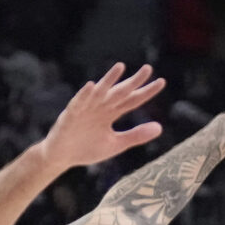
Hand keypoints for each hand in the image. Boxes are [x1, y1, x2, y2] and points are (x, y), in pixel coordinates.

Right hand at [41, 63, 166, 170]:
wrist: (62, 157)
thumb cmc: (87, 148)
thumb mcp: (116, 144)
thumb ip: (136, 135)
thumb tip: (160, 128)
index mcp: (111, 113)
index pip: (132, 100)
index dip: (146, 92)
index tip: (162, 82)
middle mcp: (101, 106)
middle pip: (120, 92)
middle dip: (133, 81)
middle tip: (148, 68)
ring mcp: (86, 109)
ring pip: (100, 92)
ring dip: (109, 80)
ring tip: (120, 67)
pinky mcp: (71, 114)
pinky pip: (79, 102)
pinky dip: (84, 95)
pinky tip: (92, 86)